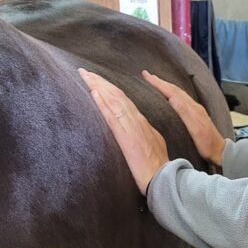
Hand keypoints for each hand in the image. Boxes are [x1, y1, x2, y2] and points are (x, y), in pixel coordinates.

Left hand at [79, 68, 168, 195]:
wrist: (162, 176)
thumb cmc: (159, 164)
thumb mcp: (154, 141)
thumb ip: (145, 131)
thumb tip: (139, 125)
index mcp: (141, 121)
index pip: (123, 99)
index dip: (109, 87)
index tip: (97, 79)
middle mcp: (136, 119)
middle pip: (116, 95)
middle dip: (100, 82)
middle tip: (84, 71)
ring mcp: (131, 127)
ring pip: (113, 100)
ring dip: (98, 86)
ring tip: (85, 76)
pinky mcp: (125, 137)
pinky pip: (112, 116)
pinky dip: (103, 103)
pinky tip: (94, 93)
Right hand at [142, 70, 225, 167]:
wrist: (220, 152)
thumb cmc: (207, 145)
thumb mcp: (196, 131)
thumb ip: (185, 114)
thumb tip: (172, 98)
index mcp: (192, 109)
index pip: (172, 92)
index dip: (159, 84)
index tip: (146, 76)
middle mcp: (194, 106)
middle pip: (175, 90)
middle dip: (160, 82)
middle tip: (146, 75)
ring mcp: (196, 109)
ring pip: (178, 93)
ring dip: (165, 86)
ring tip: (155, 82)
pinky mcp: (196, 114)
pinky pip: (181, 99)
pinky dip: (172, 93)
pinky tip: (168, 95)